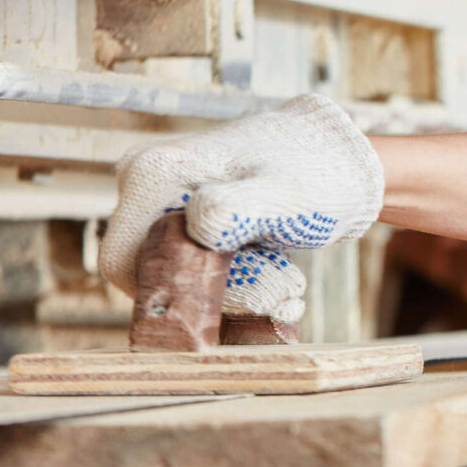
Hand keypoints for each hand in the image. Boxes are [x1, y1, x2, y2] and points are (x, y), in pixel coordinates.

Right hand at [101, 95, 384, 324]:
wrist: (342, 162)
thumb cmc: (314, 172)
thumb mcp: (281, 194)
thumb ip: (239, 209)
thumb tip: (198, 226)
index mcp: (152, 173)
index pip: (124, 259)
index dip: (169, 293)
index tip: (227, 305)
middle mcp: (149, 188)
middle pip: (157, 271)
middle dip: (216, 299)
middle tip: (280, 297)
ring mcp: (169, 205)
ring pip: (184, 276)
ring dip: (237, 296)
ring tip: (291, 290)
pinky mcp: (193, 224)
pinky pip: (203, 270)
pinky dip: (243, 287)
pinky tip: (286, 287)